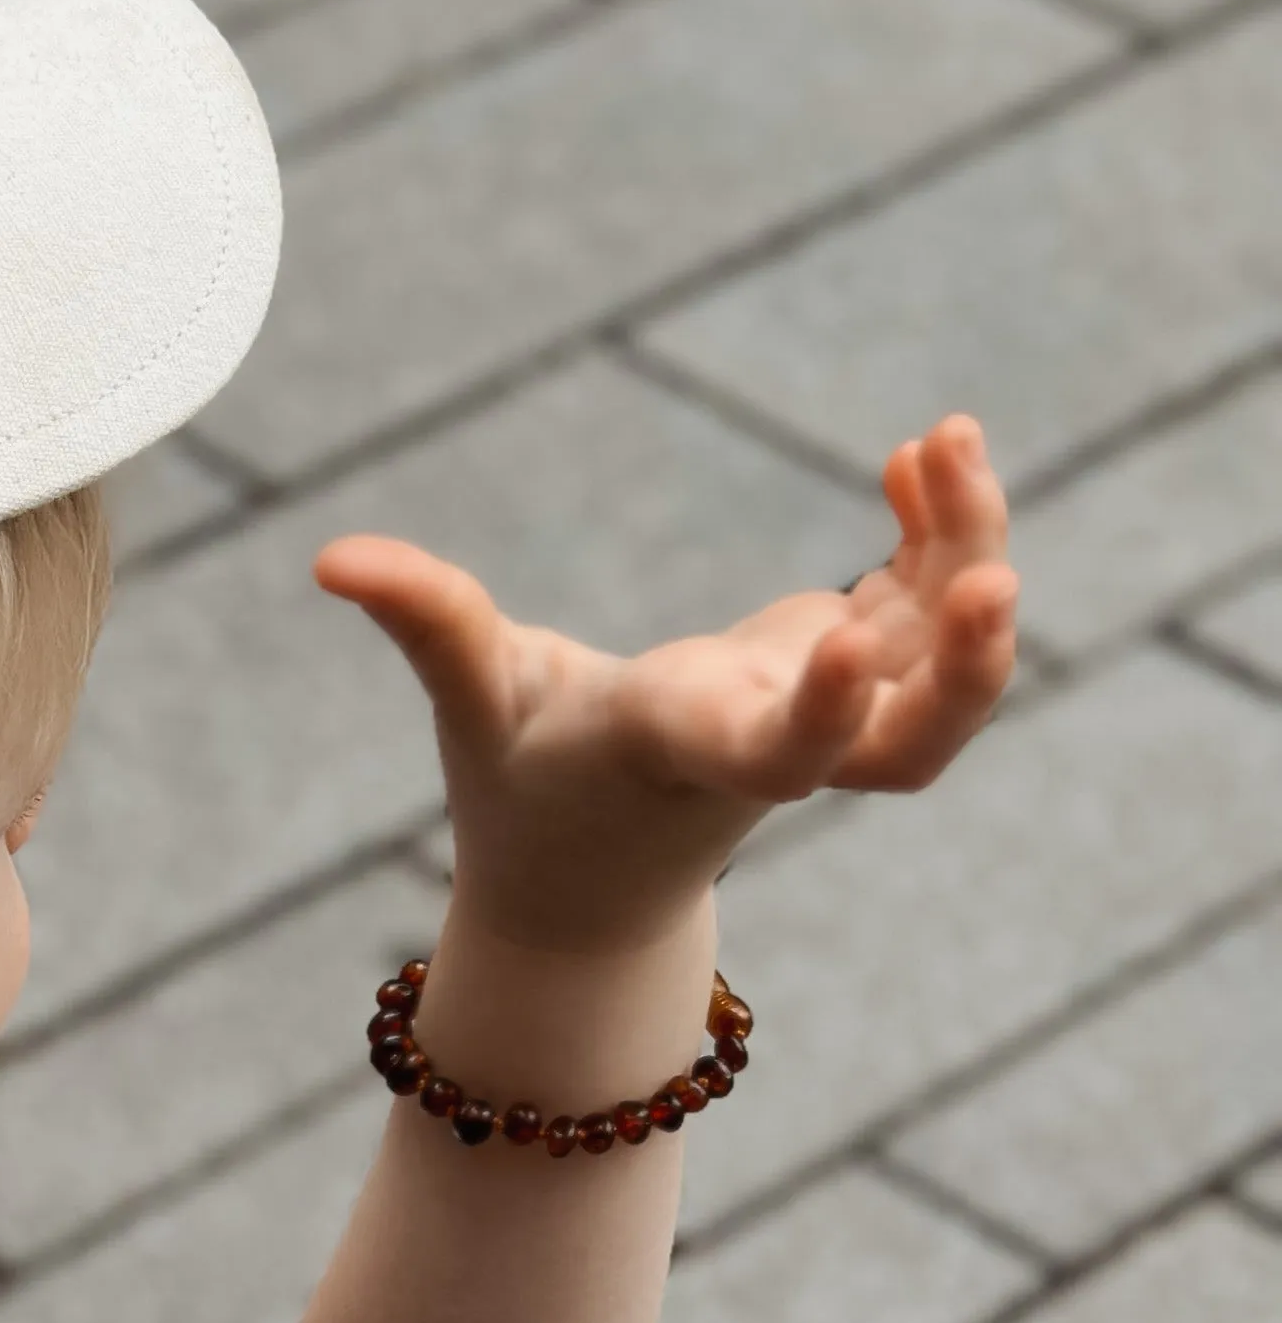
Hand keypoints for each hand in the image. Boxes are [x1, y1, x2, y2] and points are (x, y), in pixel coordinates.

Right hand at [317, 412, 1018, 955]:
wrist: (597, 881)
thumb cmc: (523, 787)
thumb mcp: (474, 703)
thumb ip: (426, 623)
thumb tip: (330, 556)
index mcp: (692, 754)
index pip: (780, 757)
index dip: (824, 712)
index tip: (849, 641)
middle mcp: (779, 746)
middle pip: (915, 746)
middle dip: (967, 674)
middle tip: (991, 576)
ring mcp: (828, 717)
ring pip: (944, 667)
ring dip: (970, 555)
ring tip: (943, 441)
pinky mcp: (849, 676)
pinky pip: (928, 611)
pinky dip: (946, 533)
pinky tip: (921, 456)